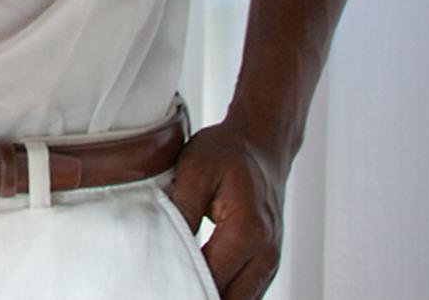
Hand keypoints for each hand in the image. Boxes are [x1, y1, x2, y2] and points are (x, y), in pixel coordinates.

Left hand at [166, 118, 287, 299]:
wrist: (261, 145)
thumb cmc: (227, 153)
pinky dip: (224, 294)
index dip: (180, 286)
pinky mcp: (268, 263)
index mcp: (246, 232)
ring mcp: (271, 261)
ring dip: (211, 296)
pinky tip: (198, 286)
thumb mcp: (193, 170)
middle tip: (163, 289)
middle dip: (195, 296)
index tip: (157, 285)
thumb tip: (161, 248)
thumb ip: (180, 211)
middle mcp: (266, 254)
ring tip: (177, 286)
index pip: (210, 280)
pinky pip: (247, 293)